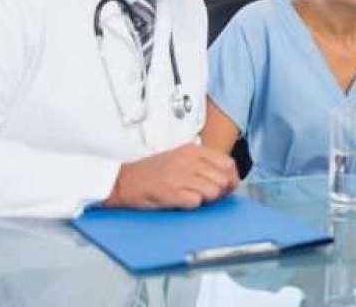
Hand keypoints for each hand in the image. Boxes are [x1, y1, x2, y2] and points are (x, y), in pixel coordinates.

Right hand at [104, 143, 238, 208]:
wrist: (124, 180)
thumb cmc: (151, 172)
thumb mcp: (181, 158)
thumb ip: (203, 164)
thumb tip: (226, 177)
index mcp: (194, 151)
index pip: (228, 164)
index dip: (231, 178)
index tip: (227, 186)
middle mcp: (190, 161)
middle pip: (224, 179)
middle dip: (222, 192)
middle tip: (212, 196)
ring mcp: (182, 177)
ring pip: (214, 191)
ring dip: (208, 199)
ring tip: (195, 198)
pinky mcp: (173, 193)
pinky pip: (197, 202)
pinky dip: (194, 205)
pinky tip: (184, 201)